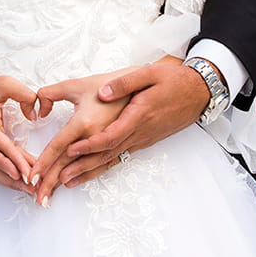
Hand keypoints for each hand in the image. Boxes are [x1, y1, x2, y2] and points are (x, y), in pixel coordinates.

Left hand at [30, 70, 133, 204]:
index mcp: (90, 120)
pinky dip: (91, 173)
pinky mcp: (132, 145)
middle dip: (53, 180)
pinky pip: (108, 163)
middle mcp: (104, 136)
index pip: (61, 146)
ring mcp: (119, 143)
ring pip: (91, 166)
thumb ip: (56, 90)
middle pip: (72, 163)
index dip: (45, 161)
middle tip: (37, 197)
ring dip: (71, 180)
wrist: (185, 91)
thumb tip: (40, 104)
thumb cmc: (142, 80)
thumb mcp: (88, 79)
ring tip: (53, 192)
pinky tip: (77, 180)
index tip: (33, 176)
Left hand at [57, 57, 209, 189]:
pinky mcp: (142, 142)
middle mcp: (137, 133)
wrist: (198, 93)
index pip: (109, 136)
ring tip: (65, 183)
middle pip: (105, 155)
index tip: (69, 151)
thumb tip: (103, 92)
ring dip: (87, 172)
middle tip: (58, 178)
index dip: (88, 145)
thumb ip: (124, 83)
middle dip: (79, 168)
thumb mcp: (149, 73)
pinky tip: (88, 174)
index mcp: (136, 115)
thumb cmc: (173, 81)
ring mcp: (140, 140)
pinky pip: (118, 158)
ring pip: (110, 160)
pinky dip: (101, 168)